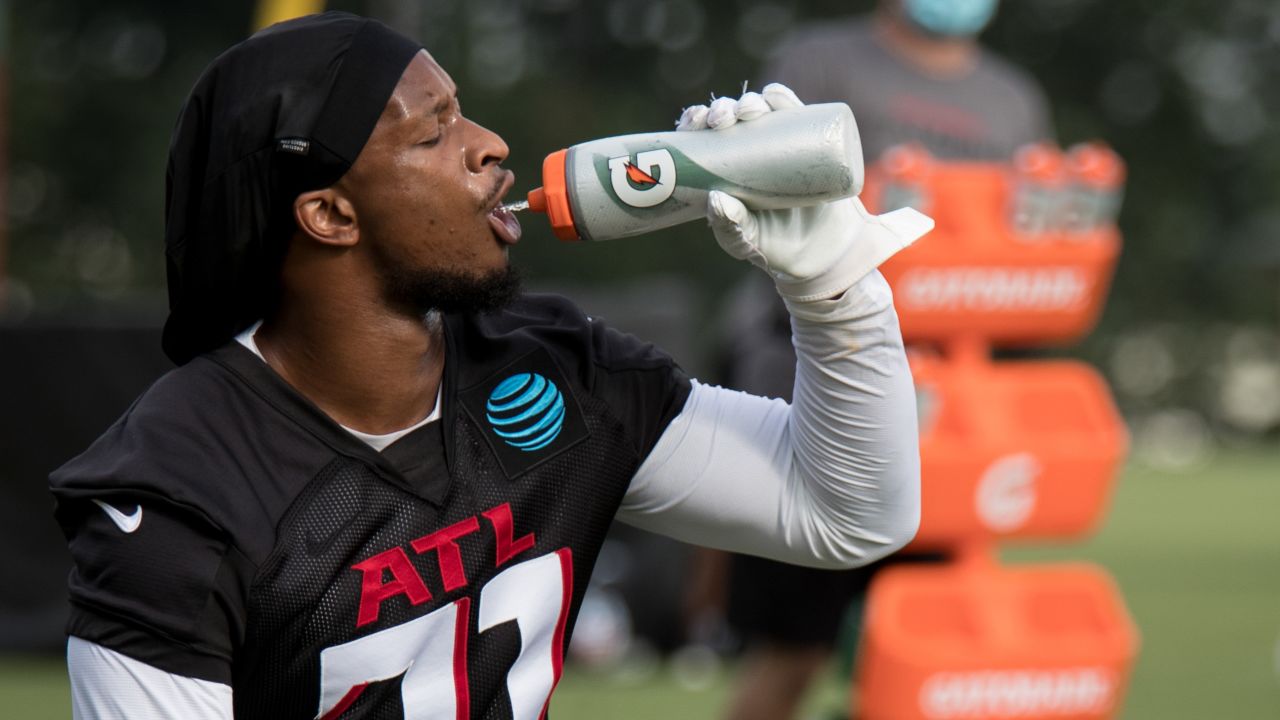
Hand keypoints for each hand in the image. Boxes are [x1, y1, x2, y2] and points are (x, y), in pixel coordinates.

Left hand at [676, 84, 933, 301]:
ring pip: (758, 109)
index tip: (696, 123)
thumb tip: (716, 200)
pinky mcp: (805, 140)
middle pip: (728, 118)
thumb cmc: (772, 247)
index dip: (694, 122)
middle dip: (722, 109)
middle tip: (723, 120)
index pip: (700, 137)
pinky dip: (781, 99)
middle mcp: (745, 151)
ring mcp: (776, 143)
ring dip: (750, 101)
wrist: (822, 251)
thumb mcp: (745, 241)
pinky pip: (792, 111)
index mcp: (720, 170)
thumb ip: (731, 226)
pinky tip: (774, 98)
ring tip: (751, 112)